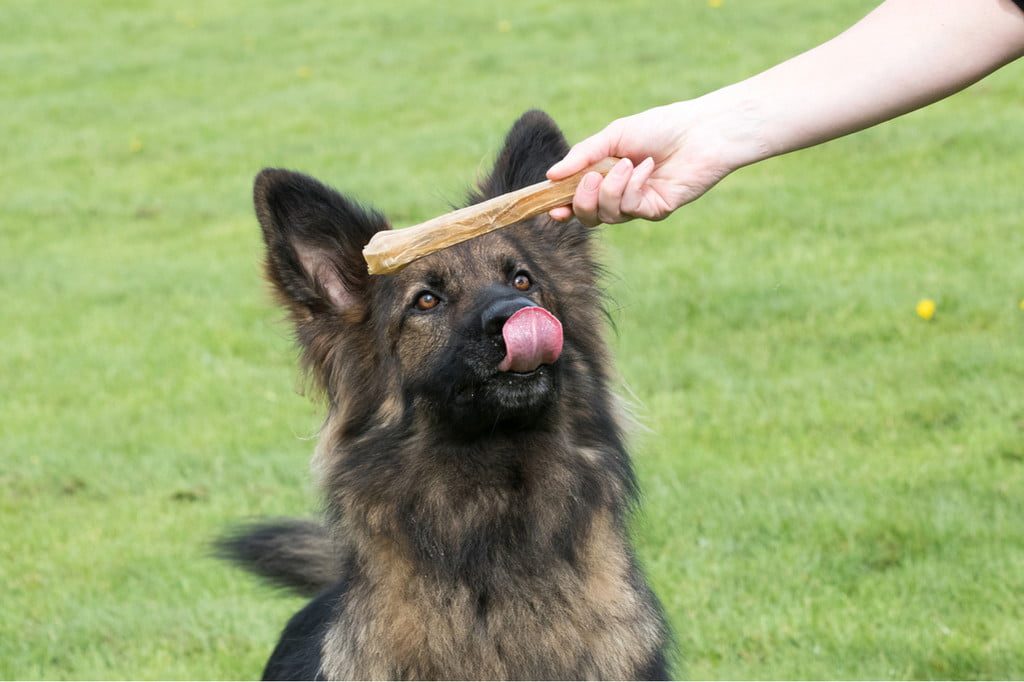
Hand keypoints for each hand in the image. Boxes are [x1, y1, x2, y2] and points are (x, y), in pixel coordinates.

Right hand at [547, 100, 759, 225]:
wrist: (700, 131)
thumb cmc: (660, 127)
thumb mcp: (613, 136)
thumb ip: (582, 156)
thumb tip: (550, 176)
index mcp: (606, 175)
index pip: (578, 199)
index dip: (562, 207)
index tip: (551, 208)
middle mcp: (620, 194)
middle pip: (588, 215)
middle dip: (583, 201)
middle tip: (590, 178)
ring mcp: (638, 204)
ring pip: (607, 214)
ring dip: (611, 189)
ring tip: (628, 164)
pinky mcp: (656, 210)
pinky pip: (631, 208)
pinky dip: (633, 187)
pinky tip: (648, 168)